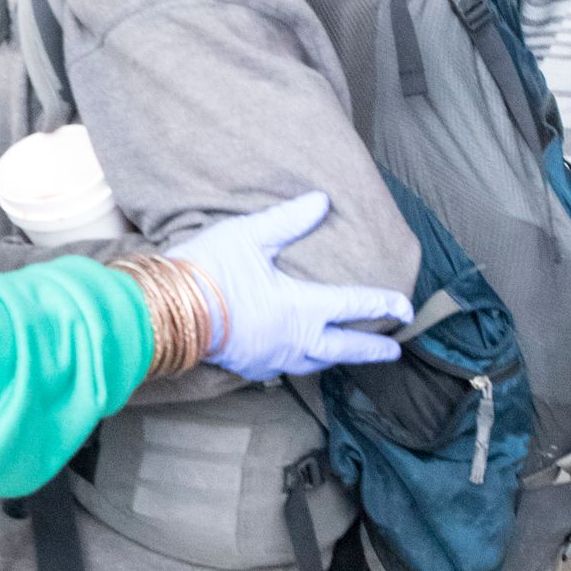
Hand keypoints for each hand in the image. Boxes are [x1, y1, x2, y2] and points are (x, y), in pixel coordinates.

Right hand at [172, 191, 410, 376]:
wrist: (163, 310)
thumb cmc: (207, 270)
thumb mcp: (248, 236)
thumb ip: (287, 221)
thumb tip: (321, 201)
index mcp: (300, 307)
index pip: (353, 306)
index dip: (383, 305)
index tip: (406, 308)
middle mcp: (292, 339)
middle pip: (343, 349)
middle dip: (371, 350)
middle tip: (393, 351)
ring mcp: (269, 358)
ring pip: (314, 363)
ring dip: (335, 358)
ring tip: (344, 353)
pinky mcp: (247, 367)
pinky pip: (283, 369)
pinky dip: (300, 362)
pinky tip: (295, 356)